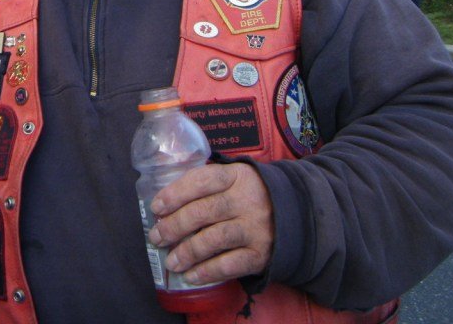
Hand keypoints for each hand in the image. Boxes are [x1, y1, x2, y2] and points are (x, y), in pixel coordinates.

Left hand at [147, 162, 272, 284]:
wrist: (297, 213)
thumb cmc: (250, 194)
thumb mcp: (233, 178)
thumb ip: (205, 184)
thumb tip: (164, 203)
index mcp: (236, 176)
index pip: (200, 181)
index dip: (175, 194)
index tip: (156, 208)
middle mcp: (246, 200)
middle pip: (203, 211)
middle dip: (174, 226)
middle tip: (157, 237)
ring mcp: (255, 227)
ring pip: (214, 239)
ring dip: (187, 252)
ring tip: (171, 261)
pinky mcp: (262, 253)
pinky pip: (230, 265)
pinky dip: (208, 272)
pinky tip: (191, 276)